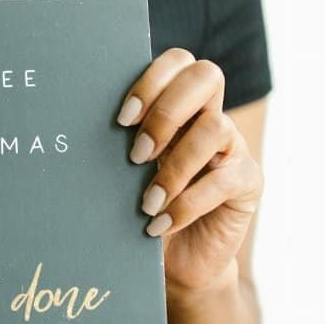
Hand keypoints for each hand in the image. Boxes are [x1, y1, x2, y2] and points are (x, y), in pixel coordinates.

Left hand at [116, 48, 263, 294]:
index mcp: (179, 105)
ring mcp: (233, 147)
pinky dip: (186, 203)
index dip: (152, 80)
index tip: (122, 119)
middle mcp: (210, 117)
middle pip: (206, 76)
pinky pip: (223, 180)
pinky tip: (160, 222)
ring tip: (147, 200)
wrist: (176, 261)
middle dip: (167, 111)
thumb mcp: (127, 173)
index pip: (178, 62)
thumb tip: (76, 124)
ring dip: (174, 166)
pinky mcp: (247, 183)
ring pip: (214, 128)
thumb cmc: (143, 208)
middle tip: (137, 153)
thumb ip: (121, 144)